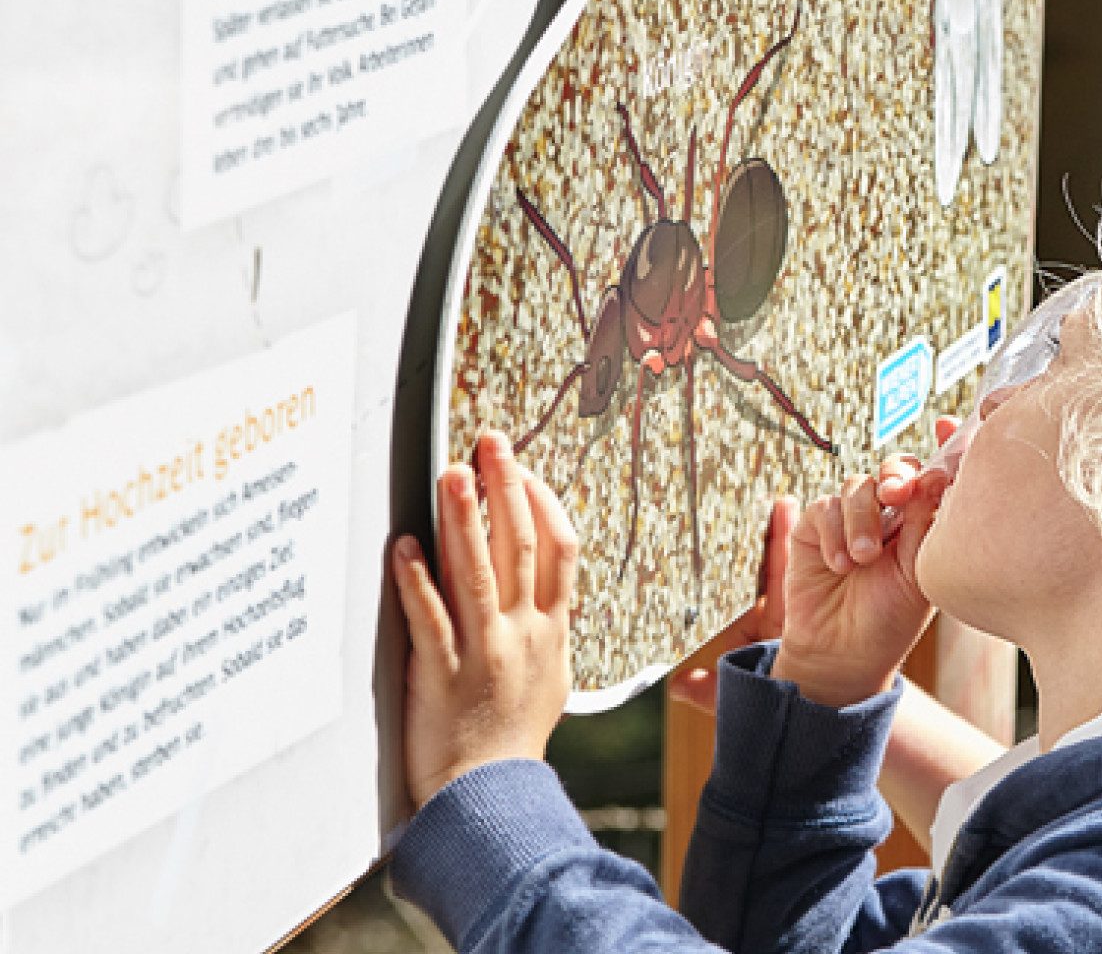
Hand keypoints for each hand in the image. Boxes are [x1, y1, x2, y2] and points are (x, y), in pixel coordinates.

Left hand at [392, 431, 577, 805]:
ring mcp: (485, 652)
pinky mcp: (441, 675)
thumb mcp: (549, 678)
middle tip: (490, 440)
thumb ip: (543, 628)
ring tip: (452, 473)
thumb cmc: (512, 740)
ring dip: (465, 519)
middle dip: (506, 487)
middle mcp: (524, 634)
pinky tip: (403, 546)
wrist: (491, 799)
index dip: (543, 502)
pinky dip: (416, 581)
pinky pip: (430, 619)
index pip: (560, 549)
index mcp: (552, 631)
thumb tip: (536, 587)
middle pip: (520, 545)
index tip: (524, 469)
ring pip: (478, 572)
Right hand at [669, 419, 962, 711]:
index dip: (942, 446)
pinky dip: (834, 533)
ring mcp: (853, 518)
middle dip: (896, 475)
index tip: (945, 426)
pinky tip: (841, 564)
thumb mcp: (917, 576)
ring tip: (863, 559)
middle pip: (894, 469)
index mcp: (923, 522)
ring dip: (861, 518)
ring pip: (858, 486)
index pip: (934, 474)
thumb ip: (924, 525)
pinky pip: (825, 508)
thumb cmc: (889, 621)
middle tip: (896, 494)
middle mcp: (891, 514)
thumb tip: (938, 476)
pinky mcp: (816, 528)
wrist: (843, 656)